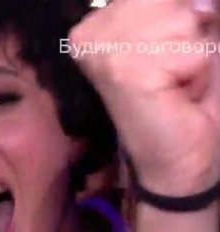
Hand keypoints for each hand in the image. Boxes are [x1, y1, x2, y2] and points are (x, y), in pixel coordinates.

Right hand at [70, 0, 219, 195]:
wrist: (180, 157)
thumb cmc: (186, 95)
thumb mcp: (186, 33)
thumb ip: (187, 6)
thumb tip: (202, 2)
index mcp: (96, 22)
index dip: (176, 14)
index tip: (169, 53)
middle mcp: (87, 33)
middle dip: (186, 30)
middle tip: (174, 70)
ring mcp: (100, 52)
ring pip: (179, 18)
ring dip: (192, 53)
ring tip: (175, 83)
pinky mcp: (121, 72)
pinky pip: (187, 49)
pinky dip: (195, 72)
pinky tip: (174, 95)